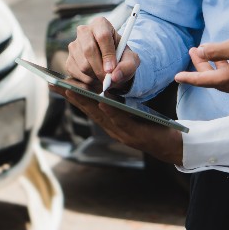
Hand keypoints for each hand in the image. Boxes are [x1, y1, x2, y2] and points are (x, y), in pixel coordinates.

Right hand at [50, 85, 182, 164]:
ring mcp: (122, 133)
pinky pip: (120, 120)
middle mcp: (111, 129)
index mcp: (109, 122)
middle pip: (87, 109)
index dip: (71, 94)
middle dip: (70, 96)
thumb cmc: (154, 127)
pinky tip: (103, 101)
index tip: (55, 82)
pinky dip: (110, 111)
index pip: (86, 106)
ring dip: (84, 102)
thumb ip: (117, 104)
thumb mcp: (132, 113)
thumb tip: (102, 88)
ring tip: (71, 89)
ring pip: (99, 115)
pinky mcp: (135, 134)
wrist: (174, 147)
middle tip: (53, 83)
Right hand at [66, 16, 139, 88]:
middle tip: (108, 79)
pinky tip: (96, 79)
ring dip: (95, 77)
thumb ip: (127, 67)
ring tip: (104, 78)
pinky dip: (88, 81)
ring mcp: (73, 45)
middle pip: (89, 50)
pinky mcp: (68, 60)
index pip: (103, 36)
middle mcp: (84, 31)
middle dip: (100, 69)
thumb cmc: (121, 58)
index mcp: (101, 24)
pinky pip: (76, 74)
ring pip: (83, 65)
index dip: (107, 55)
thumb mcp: (131, 60)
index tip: (112, 69)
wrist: (110, 64)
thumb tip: (114, 76)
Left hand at [174, 31, 228, 96]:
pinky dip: (227, 68)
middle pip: (212, 78)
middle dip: (201, 64)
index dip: (188, 77)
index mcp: (227, 79)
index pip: (201, 80)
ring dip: (214, 65)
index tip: (176, 77)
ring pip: (224, 78)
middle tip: (194, 50)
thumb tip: (200, 52)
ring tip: (209, 51)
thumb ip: (216, 50)